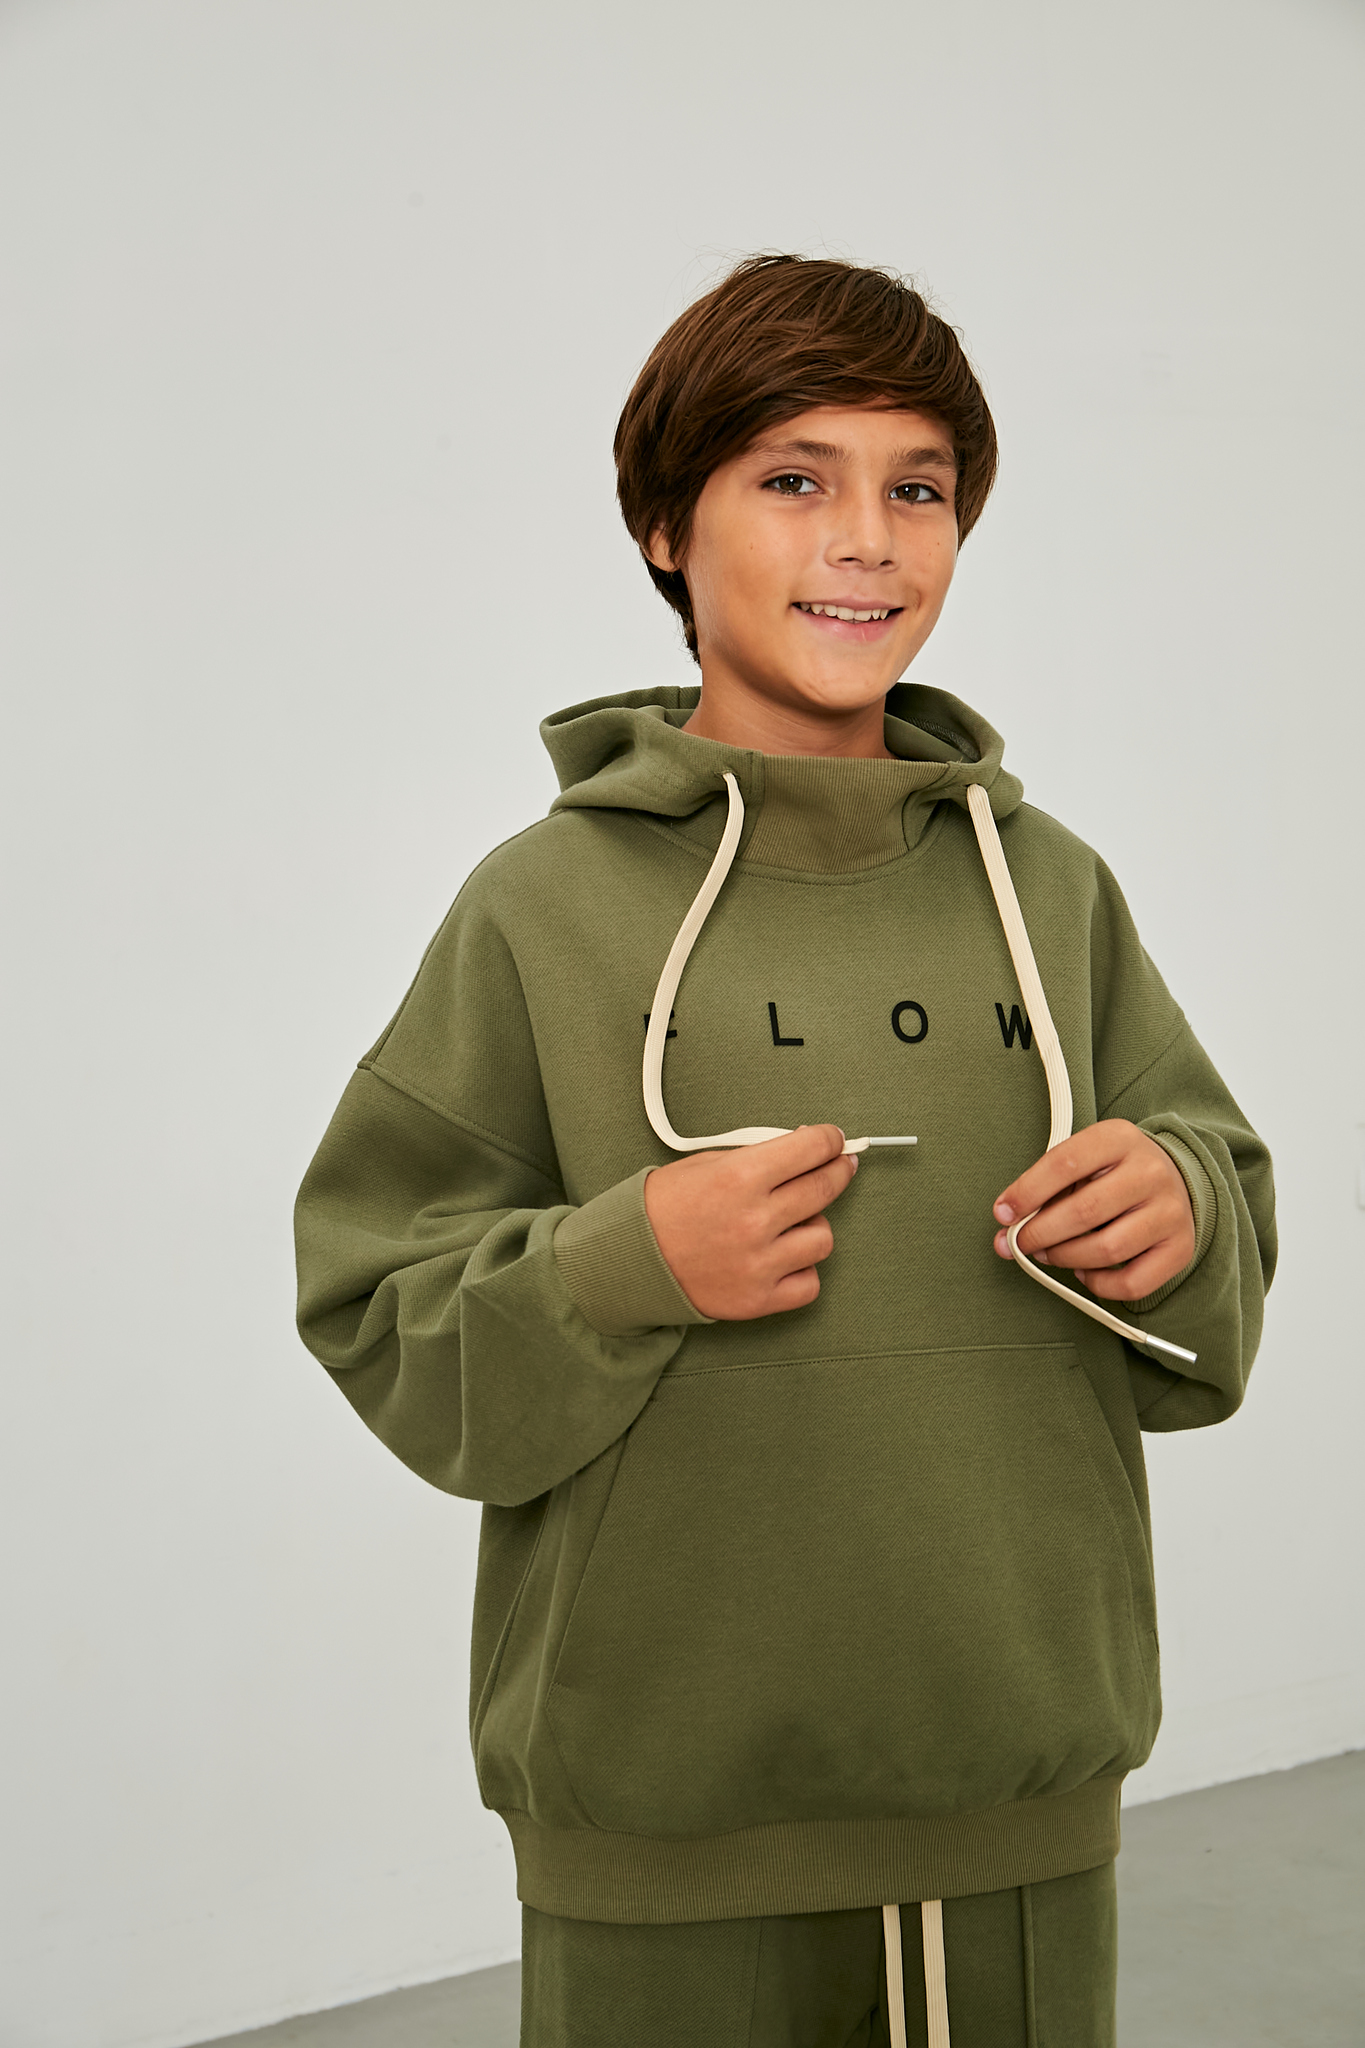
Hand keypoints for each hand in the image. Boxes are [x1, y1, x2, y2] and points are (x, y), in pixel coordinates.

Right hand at [644, 1124, 856, 1320]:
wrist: (630, 1259)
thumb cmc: (664, 1207)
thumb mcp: (706, 1163)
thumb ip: (757, 1156)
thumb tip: (803, 1148)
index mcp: (739, 1177)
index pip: (810, 1149)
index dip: (830, 1140)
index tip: (835, 1141)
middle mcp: (754, 1220)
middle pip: (824, 1188)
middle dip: (839, 1170)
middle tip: (840, 1166)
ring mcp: (758, 1264)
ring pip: (823, 1238)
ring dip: (813, 1225)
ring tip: (791, 1222)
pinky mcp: (758, 1300)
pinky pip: (810, 1284)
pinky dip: (802, 1269)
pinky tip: (783, 1257)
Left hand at [992, 1119, 1194, 1301]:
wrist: (1175, 1178)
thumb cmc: (1114, 1171)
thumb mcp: (1085, 1158)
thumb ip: (1047, 1186)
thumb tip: (1006, 1225)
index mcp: (1119, 1138)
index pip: (1064, 1164)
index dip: (1026, 1193)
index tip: (1002, 1214)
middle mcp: (1150, 1172)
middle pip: (1083, 1212)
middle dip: (1039, 1234)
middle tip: (1019, 1244)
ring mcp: (1170, 1212)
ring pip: (1105, 1250)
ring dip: (1065, 1259)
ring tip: (1050, 1254)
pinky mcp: (1180, 1248)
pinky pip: (1131, 1282)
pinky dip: (1098, 1284)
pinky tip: (1084, 1270)